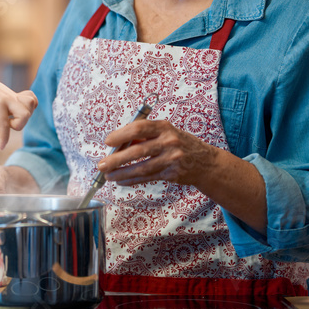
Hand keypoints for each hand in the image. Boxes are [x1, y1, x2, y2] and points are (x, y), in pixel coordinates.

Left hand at [0, 78, 37, 148]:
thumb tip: (1, 138)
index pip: (4, 124)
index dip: (4, 139)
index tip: (1, 147)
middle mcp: (8, 98)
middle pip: (24, 115)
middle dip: (18, 125)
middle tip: (6, 122)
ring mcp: (15, 95)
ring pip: (30, 105)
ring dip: (24, 115)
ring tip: (13, 116)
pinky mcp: (19, 94)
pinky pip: (32, 98)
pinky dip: (30, 106)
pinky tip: (20, 110)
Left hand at [99, 118, 218, 186]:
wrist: (207, 162)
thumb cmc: (179, 144)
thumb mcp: (166, 133)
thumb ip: (144, 136)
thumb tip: (118, 144)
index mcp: (164, 127)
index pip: (139, 128)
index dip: (121, 134)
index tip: (108, 141)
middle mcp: (169, 142)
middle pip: (137, 150)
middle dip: (116, 159)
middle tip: (102, 164)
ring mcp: (172, 159)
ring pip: (141, 167)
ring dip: (122, 173)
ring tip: (108, 176)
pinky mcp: (172, 174)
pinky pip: (148, 177)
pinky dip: (133, 180)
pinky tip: (121, 181)